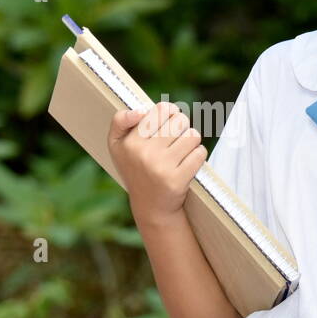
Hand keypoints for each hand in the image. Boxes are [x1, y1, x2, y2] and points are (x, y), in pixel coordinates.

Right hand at [107, 102, 206, 223]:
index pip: (161, 109)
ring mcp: (161, 167)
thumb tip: (141, 111)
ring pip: (192, 135)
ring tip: (181, 151)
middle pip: (180, 120)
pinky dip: (198, 155)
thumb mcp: (116, 145)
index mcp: (130, 142)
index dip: (170, 112)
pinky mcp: (177, 180)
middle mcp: (144, 154)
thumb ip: (120, 120)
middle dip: (181, 126)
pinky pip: (200, 153)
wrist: (150, 207)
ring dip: (191, 141)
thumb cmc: (135, 169)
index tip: (168, 120)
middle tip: (175, 138)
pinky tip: (188, 163)